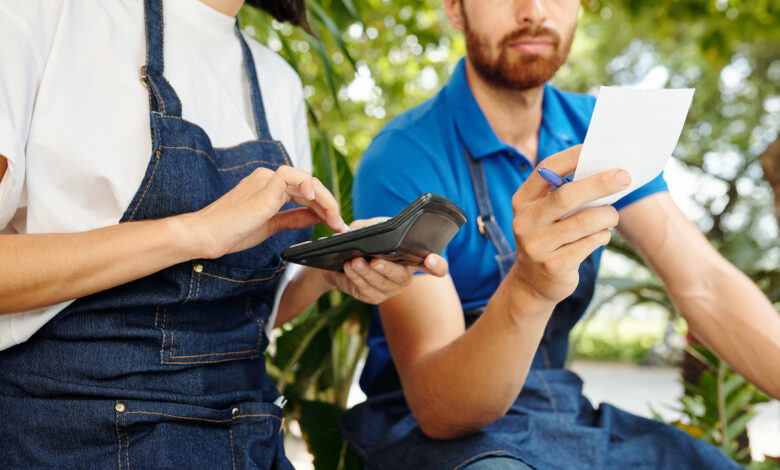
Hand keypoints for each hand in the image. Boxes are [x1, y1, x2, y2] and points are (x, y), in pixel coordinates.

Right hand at [180, 166, 346, 258]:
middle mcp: (268, 178)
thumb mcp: (271, 225)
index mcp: (269, 186)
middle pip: (309, 185)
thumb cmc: (231, 232)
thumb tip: (315, 217)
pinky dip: (307, 186)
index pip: (305, 190)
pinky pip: (290, 176)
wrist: (206, 235)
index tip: (334, 223)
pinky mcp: (264, 189)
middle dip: (329, 205)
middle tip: (340, 224)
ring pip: (306, 180)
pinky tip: (317, 203)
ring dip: (325, 200)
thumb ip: (293, 218)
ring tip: (334, 220)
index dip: (323, 205)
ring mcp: (266, 181)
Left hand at [319, 218, 448, 303]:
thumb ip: (373, 224)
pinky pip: (366, 290)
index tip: (431, 259)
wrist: (341, 260)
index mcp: (411, 258)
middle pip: (401, 276)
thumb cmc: (362, 241)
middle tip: (375, 261)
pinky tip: (349, 268)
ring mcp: (390, 289)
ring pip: (381, 284)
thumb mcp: (367, 227)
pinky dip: (356, 279)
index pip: (435, 266)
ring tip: (355, 262)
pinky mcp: (374, 297)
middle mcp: (404, 276)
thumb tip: (377, 225)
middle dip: (387, 269)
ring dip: (366, 273)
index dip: (438, 265)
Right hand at [510, 145, 629, 303]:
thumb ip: (564, 194)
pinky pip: (589, 243)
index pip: (546, 169)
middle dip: (600, 184)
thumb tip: (605, 171)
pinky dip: (602, 236)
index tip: (596, 149)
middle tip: (624, 177)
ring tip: (612, 216)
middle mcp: (525, 222)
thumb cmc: (548, 237)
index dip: (572, 156)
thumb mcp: (545, 214)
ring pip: (584, 222)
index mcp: (522, 201)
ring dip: (607, 216)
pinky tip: (601, 236)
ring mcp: (537, 246)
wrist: (532, 283)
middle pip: (566, 196)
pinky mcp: (553, 266)